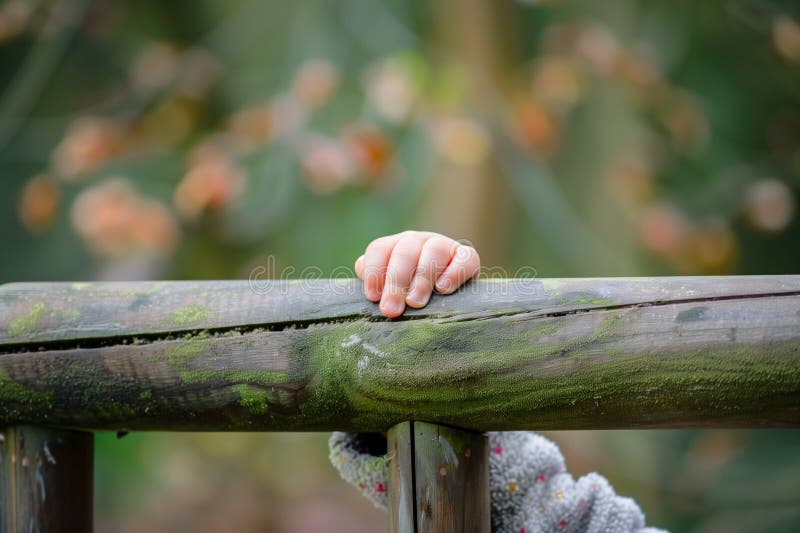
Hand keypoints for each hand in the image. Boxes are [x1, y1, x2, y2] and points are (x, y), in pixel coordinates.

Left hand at [354, 231, 480, 317]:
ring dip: (422, 278)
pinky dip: (454, 272)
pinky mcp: (468, 257)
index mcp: (395, 246)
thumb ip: (374, 277)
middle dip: (395, 282)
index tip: (373, 297)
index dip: (374, 272)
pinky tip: (443, 289)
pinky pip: (464, 258)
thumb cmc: (411, 293)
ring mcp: (444, 245)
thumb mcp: (390, 286)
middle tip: (391, 310)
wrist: (452, 294)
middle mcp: (418, 241)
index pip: (379, 249)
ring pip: (432, 252)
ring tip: (415, 303)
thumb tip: (360, 267)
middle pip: (404, 252)